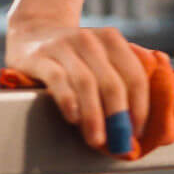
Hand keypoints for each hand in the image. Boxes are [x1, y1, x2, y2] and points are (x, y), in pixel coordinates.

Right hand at [5, 20, 151, 152]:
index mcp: (112, 40)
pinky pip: (57, 79)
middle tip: (119, 141)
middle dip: (118, 116)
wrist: (33, 32)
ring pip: (86, 83)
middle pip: (112, 82)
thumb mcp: (99, 56)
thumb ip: (118, 79)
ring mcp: (64, 47)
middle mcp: (90, 40)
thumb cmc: (74, 55)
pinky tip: (73, 118)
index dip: (140, 106)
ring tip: (97, 139)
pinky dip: (68, 100)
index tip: (137, 131)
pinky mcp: (40, 57)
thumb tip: (135, 125)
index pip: (134, 76)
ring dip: (94, 115)